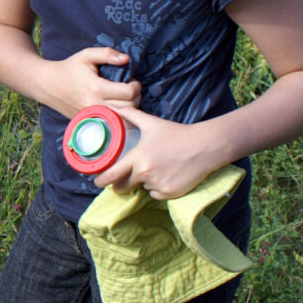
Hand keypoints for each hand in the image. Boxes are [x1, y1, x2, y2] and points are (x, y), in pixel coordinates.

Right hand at [43, 46, 140, 116]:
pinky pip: (112, 125)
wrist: (48, 85)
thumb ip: (107, 54)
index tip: (132, 81)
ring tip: (124, 99)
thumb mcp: (86, 55)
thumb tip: (127, 59)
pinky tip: (117, 107)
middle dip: (136, 97)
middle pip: (129, 107)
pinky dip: (119, 117)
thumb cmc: (69, 68)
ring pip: (123, 119)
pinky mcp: (89, 122)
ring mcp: (92, 116)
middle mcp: (95, 105)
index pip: (128, 92)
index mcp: (96, 88)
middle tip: (130, 89)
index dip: (136, 85)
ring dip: (130, 109)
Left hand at [94, 106, 220, 199]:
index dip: (101, 180)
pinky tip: (167, 176)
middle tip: (122, 181)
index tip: (97, 181)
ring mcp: (158, 184)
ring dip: (144, 183)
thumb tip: (111, 106)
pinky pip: (156, 195)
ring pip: (142, 188)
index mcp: (138, 157)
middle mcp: (146, 173)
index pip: (112, 174)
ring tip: (157, 169)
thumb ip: (129, 115)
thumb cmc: (177, 134)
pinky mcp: (170, 193)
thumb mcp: (151, 123)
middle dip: (120, 185)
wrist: (205, 146)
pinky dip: (158, 189)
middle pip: (123, 186)